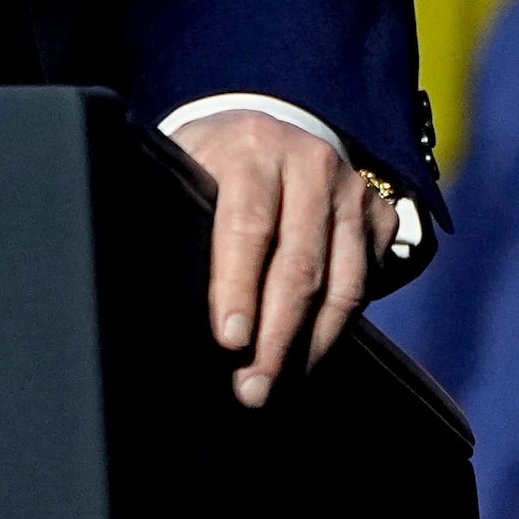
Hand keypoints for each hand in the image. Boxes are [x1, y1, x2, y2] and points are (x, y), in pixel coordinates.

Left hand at [176, 109, 397, 406]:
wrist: (267, 129)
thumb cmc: (210, 162)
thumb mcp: (184, 166)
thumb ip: (176, 211)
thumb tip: (139, 276)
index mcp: (252, 148)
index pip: (247, 226)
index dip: (237, 287)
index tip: (229, 339)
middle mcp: (311, 164)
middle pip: (300, 267)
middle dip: (275, 338)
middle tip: (252, 389)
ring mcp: (352, 190)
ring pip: (343, 286)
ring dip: (312, 346)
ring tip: (280, 385)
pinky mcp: (379, 214)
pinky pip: (366, 285)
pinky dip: (340, 327)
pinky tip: (309, 356)